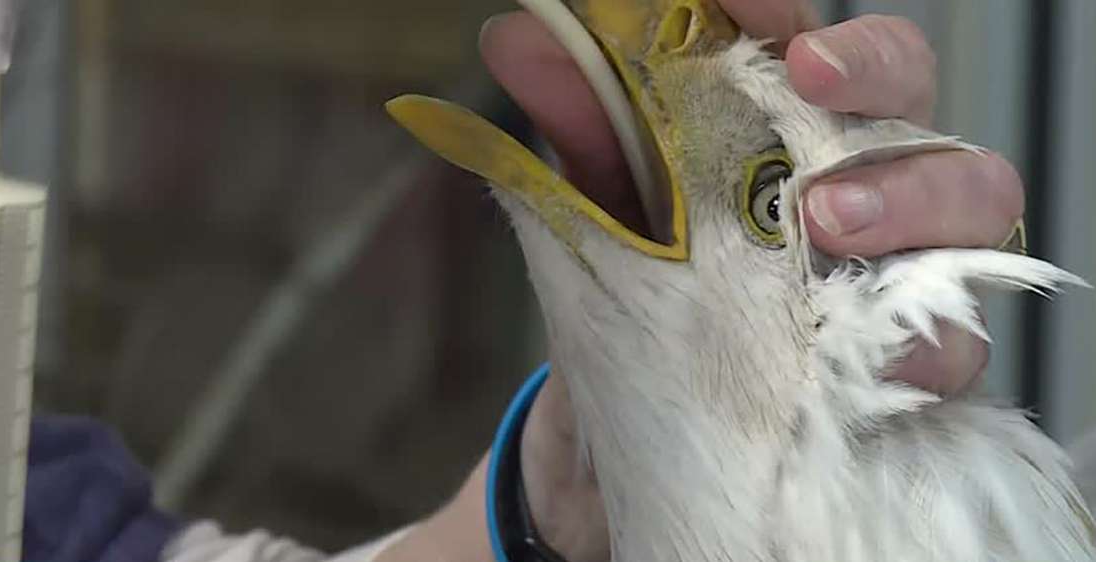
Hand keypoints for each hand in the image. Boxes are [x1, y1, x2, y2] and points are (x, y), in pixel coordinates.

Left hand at [475, 2, 1024, 560]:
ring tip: (829, 220)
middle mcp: (856, 183)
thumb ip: (577, 124)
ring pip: (971, 201)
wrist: (642, 437)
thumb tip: (518, 39)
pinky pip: (957, 341)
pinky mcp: (916, 365)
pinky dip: (928, 339)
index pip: (815, 49)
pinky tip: (883, 346)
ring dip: (909, 196)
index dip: (792, 18)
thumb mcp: (601, 210)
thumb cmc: (647, 298)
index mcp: (786, 132)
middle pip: (911, 96)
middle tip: (810, 87)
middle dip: (872, 77)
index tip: (749, 5)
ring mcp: (898, 269)